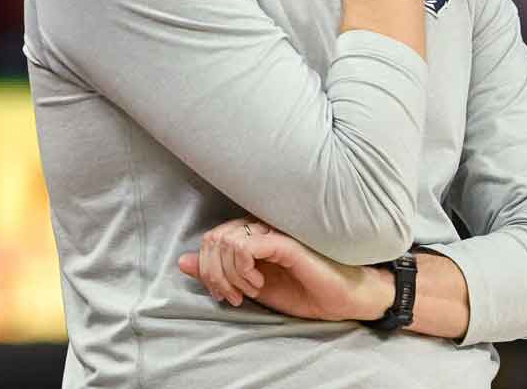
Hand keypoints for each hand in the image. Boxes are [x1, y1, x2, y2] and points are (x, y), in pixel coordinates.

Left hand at [178, 219, 389, 321]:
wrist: (344, 298)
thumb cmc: (306, 291)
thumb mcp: (252, 288)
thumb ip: (219, 273)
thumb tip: (182, 262)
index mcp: (254, 237)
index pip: (211, 238)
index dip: (207, 269)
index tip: (224, 295)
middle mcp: (262, 228)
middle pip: (213, 238)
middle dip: (214, 274)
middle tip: (233, 296)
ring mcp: (275, 232)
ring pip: (226, 240)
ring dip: (230, 274)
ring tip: (250, 290)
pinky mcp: (287, 242)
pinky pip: (248, 245)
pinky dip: (243, 268)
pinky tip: (258, 282)